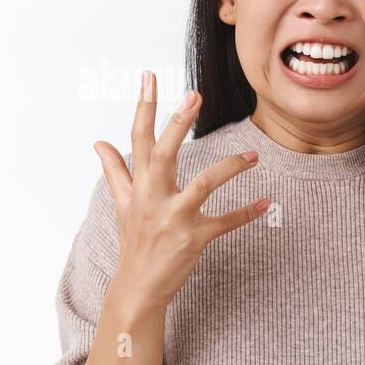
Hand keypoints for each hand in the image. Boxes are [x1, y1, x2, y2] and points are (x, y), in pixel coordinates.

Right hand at [92, 71, 268, 311]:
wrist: (137, 287)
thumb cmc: (134, 242)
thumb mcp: (122, 205)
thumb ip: (115, 172)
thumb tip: (98, 142)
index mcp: (139, 186)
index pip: (138, 139)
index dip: (144, 107)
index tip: (149, 76)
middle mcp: (153, 198)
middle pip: (164, 153)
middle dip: (178, 124)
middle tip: (194, 94)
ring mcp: (174, 219)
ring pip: (203, 184)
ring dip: (230, 166)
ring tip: (253, 155)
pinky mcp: (193, 239)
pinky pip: (225, 222)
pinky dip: (247, 212)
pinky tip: (265, 202)